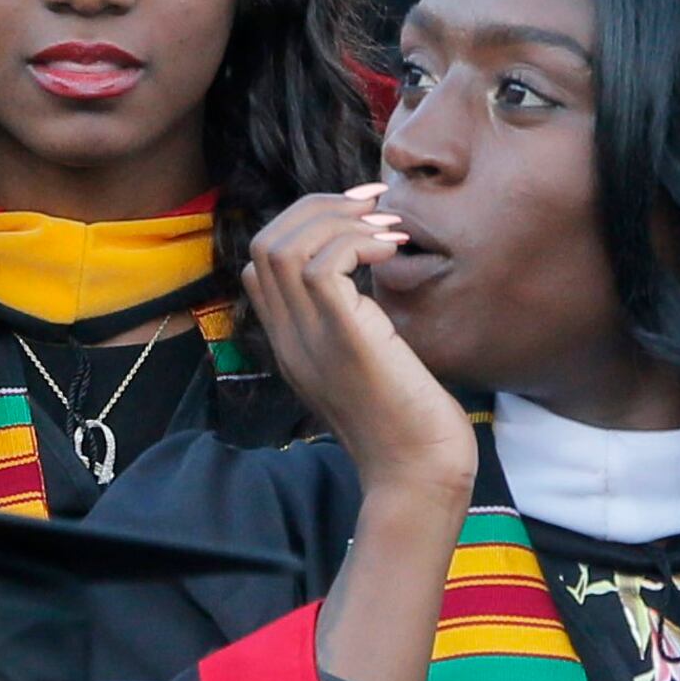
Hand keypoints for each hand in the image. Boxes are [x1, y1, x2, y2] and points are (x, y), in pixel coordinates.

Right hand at [244, 186, 477, 503]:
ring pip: (285, 245)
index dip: (303, 225)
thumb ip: (356, 326)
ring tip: (387, 229)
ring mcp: (309, 338)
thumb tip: (373, 285)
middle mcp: (289, 338)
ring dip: (338, 219)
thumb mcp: (371, 364)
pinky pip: (321, 265)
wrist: (419, 474)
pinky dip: (355, 241)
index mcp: (291, 342)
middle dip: (318, 206)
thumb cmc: (410, 423)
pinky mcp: (342, 338)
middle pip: (265, 242)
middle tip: (373, 205)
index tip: (357, 220)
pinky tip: (389, 251)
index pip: (260, 264)